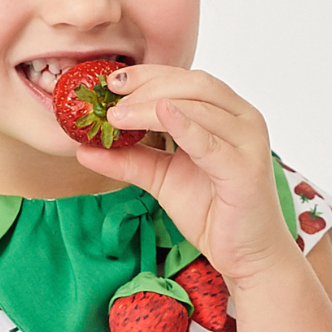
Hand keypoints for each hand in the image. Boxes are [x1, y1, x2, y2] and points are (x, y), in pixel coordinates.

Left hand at [76, 65, 300, 286]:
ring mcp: (248, 142)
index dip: (148, 74)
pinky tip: (159, 115)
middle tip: (110, 98)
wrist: (247, 256)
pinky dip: (184, 125)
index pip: (186, 80)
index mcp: (226, 114)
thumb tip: (83, 149)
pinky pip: (211, 142)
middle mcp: (243, 119)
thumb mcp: (162, 180)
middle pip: (193, 84)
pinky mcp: (245, 169)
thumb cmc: (213, 213)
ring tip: (117, 116)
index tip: (110, 82)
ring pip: (198, 107)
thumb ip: (130, 160)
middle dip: (148, 86)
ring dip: (152, 107)